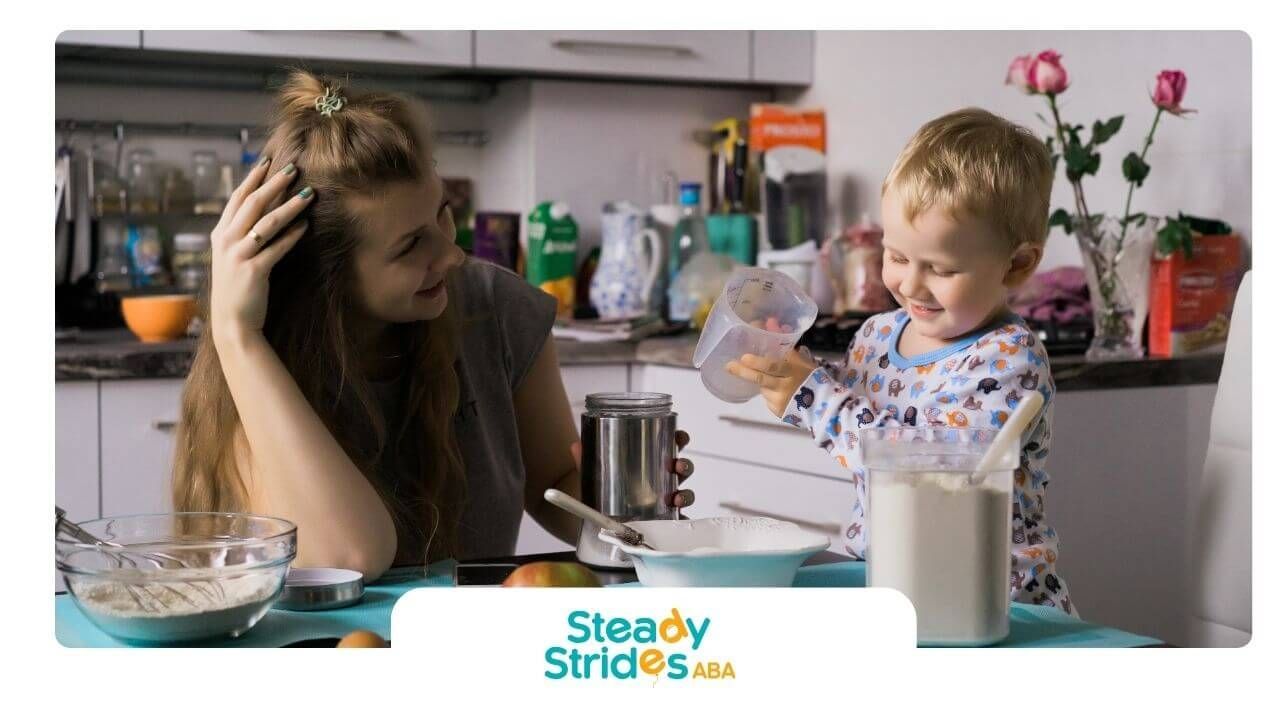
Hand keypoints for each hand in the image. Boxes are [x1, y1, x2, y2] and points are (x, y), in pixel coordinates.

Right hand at [210, 158, 314, 345]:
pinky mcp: (253, 271)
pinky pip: (276, 248)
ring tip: (308, 193)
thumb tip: (263, 210)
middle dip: (273, 183)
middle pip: (252, 204)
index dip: (253, 178)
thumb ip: (242, 234)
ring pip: (267, 222)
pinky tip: (305, 225)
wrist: (233, 324)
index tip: (268, 161)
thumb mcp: (232, 257)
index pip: (237, 198)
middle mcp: (225, 241)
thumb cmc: (237, 289)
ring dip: (289, 205)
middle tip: (293, 168)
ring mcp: (238, 255)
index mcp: (220, 234)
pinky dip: (292, 235)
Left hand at [569, 429, 694, 509]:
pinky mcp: (663, 520)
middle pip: (681, 468)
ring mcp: (664, 499)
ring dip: (686, 493)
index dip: (679, 439)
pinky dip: (681, 518)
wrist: (596, 520)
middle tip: (677, 466)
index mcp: (649, 462)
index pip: (669, 446)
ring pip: (684, 492)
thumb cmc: (601, 491)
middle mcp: (661, 479)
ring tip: (676, 497)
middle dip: (685, 465)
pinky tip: (676, 519)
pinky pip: (678, 518)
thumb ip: (585, 461)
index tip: (680, 437)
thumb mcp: (593, 474)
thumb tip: (576, 445)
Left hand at [725, 348, 817, 417]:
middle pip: (760, 378)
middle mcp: (785, 386)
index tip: (744, 357)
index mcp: (793, 371)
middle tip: (729, 365)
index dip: (757, 362)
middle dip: (742, 371)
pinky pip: (767, 399)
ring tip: (773, 380)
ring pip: (762, 388)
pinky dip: (769, 393)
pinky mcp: (777, 411)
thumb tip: (770, 321)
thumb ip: (784, 341)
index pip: (773, 366)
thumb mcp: (800, 359)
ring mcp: (780, 401)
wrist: (822, 405)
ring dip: (762, 382)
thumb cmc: (810, 377)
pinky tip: (778, 392)